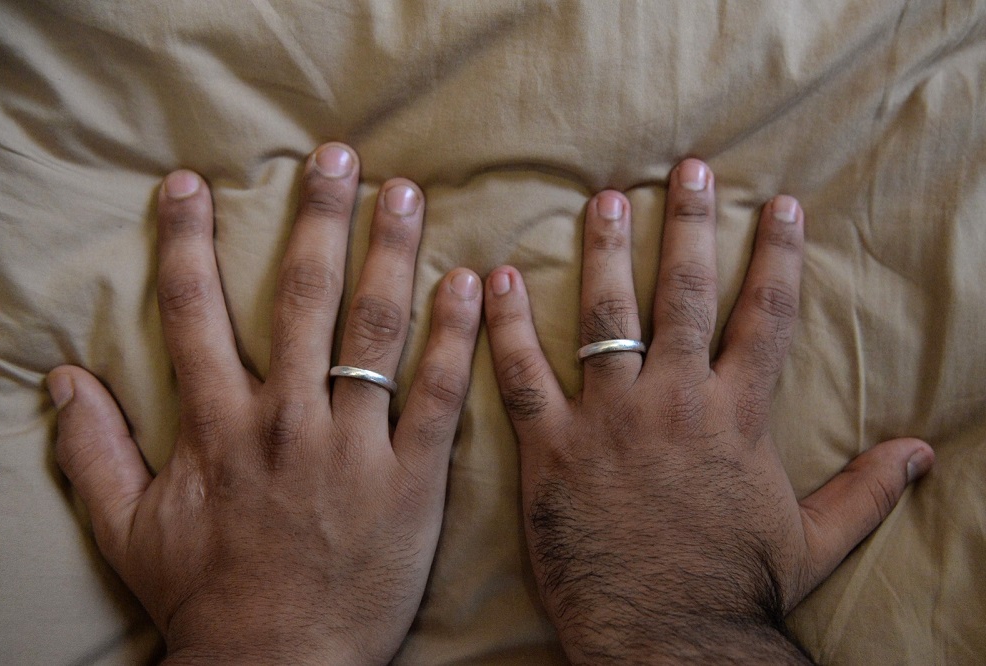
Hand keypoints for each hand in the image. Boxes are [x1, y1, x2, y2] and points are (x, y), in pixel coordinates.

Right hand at [47, 144, 481, 664]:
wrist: (280, 665)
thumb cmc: (206, 597)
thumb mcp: (129, 528)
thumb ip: (91, 451)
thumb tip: (60, 379)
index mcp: (219, 426)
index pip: (193, 313)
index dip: (188, 242)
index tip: (190, 184)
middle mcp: (286, 420)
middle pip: (301, 298)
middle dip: (317, 219)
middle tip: (339, 157)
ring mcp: (353, 446)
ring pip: (374, 332)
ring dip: (389, 255)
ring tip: (405, 193)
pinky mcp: (412, 479)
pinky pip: (438, 396)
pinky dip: (455, 338)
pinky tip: (470, 284)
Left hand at [484, 159, 933, 663]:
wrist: (669, 639)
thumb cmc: (737, 588)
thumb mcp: (813, 538)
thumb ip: (866, 490)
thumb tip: (924, 455)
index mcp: (736, 415)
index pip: (765, 316)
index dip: (777, 256)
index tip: (781, 206)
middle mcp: (675, 400)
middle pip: (684, 294)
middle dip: (690, 225)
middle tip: (687, 169)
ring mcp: (610, 419)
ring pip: (606, 315)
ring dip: (604, 252)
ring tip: (603, 200)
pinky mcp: (553, 449)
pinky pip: (524, 375)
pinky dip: (507, 326)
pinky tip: (495, 280)